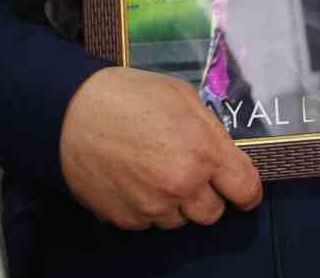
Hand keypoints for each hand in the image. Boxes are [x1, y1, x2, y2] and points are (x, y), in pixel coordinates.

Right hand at [59, 67, 262, 230]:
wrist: (72, 112)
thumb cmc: (128, 97)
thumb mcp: (183, 98)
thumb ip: (210, 132)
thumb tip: (225, 155)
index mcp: (203, 152)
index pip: (245, 190)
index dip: (247, 191)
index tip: (242, 189)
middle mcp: (181, 186)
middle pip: (213, 213)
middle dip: (207, 195)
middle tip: (189, 170)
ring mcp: (151, 206)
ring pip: (180, 220)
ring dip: (175, 202)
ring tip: (154, 169)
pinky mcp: (125, 218)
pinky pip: (149, 222)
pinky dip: (147, 206)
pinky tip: (134, 178)